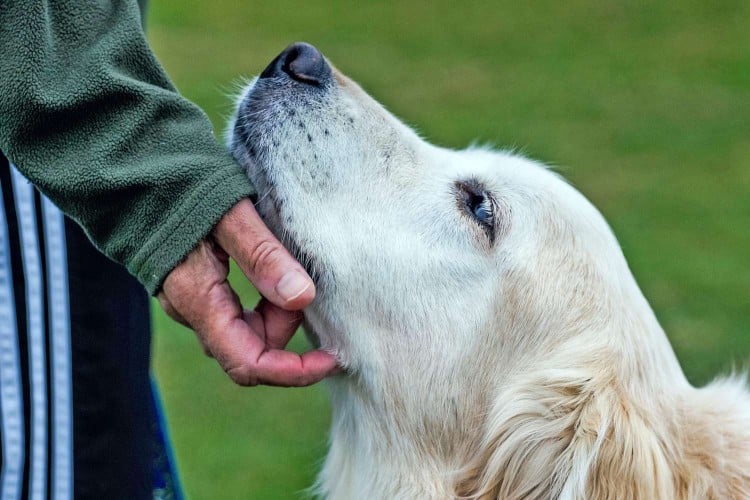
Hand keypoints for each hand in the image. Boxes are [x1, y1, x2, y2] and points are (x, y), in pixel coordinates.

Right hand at [157, 199, 337, 385]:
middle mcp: (191, 311)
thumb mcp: (232, 214)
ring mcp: (191, 302)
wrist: (137, 170)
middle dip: (287, 328)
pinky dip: (264, 304)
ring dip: (277, 313)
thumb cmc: (184, 185)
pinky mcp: (197, 289)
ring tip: (290, 267)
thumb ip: (264, 257)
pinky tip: (275, 272)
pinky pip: (236, 313)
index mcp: (197, 299)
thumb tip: (303, 298)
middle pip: (249, 349)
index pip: (248, 362)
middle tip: (307, 283)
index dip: (293, 371)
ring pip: (244, 331)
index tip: (332, 358)